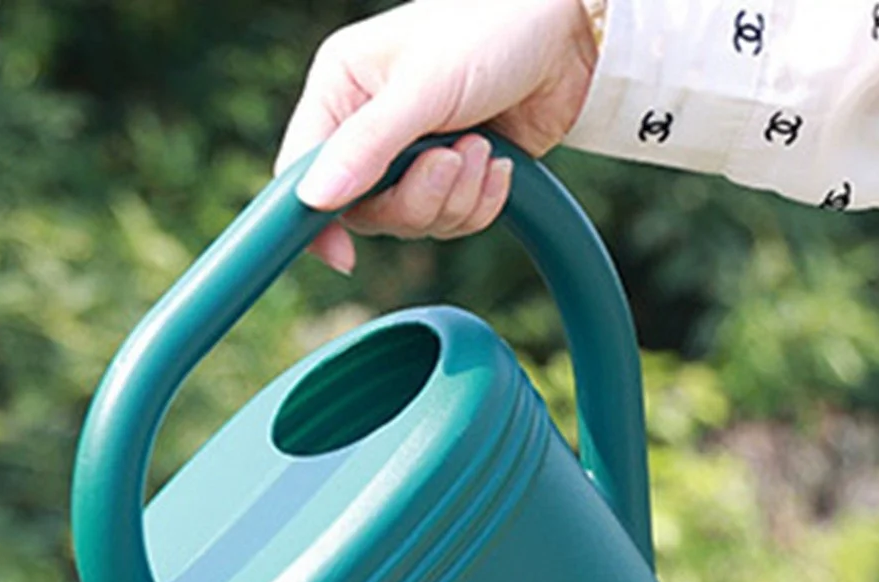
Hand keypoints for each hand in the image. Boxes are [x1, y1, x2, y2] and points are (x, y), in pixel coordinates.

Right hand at [276, 0, 600, 268]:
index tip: (343, 254)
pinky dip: (479, 202)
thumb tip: (313, 199)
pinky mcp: (453, 174)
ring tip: (482, 147)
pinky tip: (499, 161)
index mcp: (342, 89)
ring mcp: (411, 154)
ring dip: (454, 196)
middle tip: (450, 159)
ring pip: (409, 221)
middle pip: (362, 209)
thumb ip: (367, 146)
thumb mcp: (424, 86)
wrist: (576, 31)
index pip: (302, 170)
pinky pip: (450, 221)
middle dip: (416, 197)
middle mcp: (368, 126)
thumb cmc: (494, 29)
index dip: (315, 217)